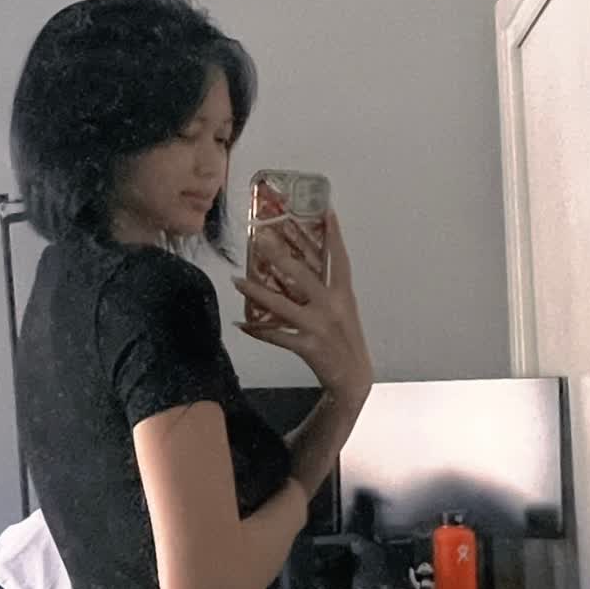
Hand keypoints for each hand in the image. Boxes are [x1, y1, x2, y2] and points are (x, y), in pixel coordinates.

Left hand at [232, 211, 372, 409]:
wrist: (353, 378)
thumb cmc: (345, 338)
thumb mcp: (343, 309)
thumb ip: (326, 288)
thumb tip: (300, 266)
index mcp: (344, 294)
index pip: (339, 259)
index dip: (334, 235)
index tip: (326, 210)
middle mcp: (332, 306)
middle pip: (303, 275)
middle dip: (281, 255)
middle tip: (261, 237)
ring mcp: (319, 326)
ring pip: (282, 305)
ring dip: (256, 292)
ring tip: (236, 280)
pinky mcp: (307, 346)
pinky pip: (276, 336)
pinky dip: (258, 331)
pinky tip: (241, 323)